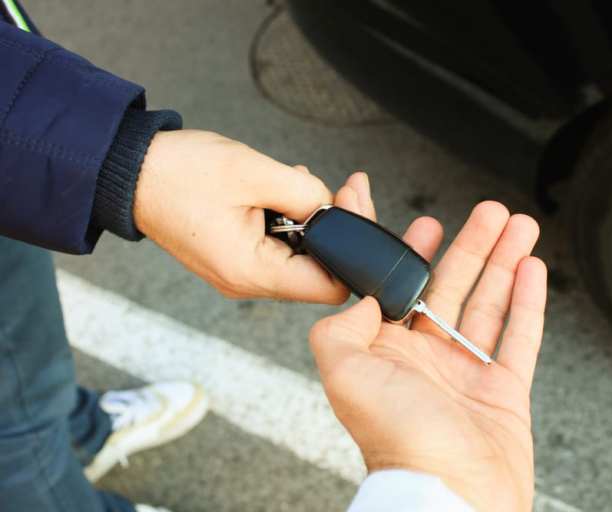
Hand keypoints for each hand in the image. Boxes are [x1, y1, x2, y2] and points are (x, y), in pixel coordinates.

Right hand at [133, 129, 373, 301]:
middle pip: (318, 271)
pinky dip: (287, 220)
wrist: (126, 173)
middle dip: (333, 226)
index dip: (350, 249)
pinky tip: (282, 189)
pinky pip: (277, 247)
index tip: (350, 206)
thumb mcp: (254, 173)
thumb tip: (335, 210)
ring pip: (299, 256)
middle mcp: (247, 283)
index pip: (330, 287)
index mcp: (252, 272)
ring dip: (309, 219)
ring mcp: (239, 273)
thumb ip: (306, 194)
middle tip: (341, 187)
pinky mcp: (234, 258)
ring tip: (298, 181)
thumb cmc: (180, 173)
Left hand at [309, 202, 545, 510]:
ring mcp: (464, 371)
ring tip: (517, 224)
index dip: (390, 244)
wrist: (449, 494)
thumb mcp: (346, 376)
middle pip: (448, 284)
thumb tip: (364, 297)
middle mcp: (423, 356)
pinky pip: (518, 336)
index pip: (387, 283)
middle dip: (468, 244)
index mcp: (383, 350)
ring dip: (502, 260)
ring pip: (486, 302)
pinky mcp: (502, 389)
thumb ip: (340, 328)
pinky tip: (531, 269)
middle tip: (486, 211)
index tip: (387, 204)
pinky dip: (527, 302)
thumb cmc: (397, 442)